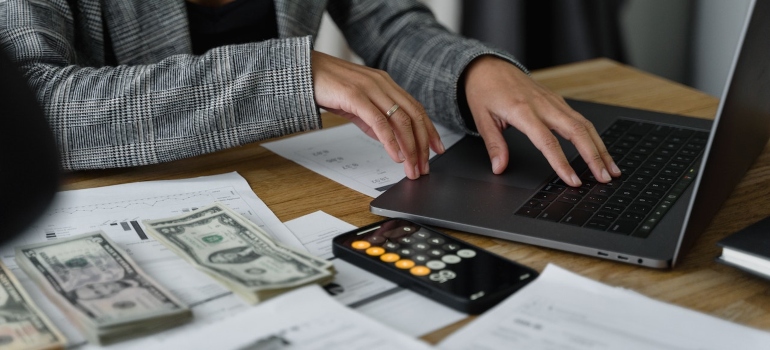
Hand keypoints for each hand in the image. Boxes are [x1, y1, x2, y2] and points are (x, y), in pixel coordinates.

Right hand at [311, 51, 444, 179]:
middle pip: (413, 116)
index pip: (416, 108)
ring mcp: (370, 89)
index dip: (429, 130)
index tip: (437, 149)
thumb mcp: (357, 104)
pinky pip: (379, 122)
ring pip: (400, 120)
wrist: (302, 71)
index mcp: (386, 84)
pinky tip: (395, 155)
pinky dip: (390, 141)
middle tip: (425, 166)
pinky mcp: (356, 96)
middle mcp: (382, 84)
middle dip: (423, 144)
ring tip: (412, 167)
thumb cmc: (328, 86)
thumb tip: (389, 139)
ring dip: (410, 147)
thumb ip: (373, 119)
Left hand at [463, 56, 620, 186]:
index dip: (562, 163)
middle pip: (577, 132)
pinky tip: (600, 150)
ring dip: (600, 148)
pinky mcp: (558, 100)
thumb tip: (499, 168)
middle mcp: (543, 105)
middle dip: (594, 157)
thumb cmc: (484, 91)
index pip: (547, 142)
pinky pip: (580, 119)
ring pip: (584, 125)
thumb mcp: (482, 119)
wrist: (489, 66)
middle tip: (604, 178)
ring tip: (611, 169)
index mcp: (523, 111)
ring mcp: (553, 101)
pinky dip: (594, 136)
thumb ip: (494, 145)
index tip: (573, 181)